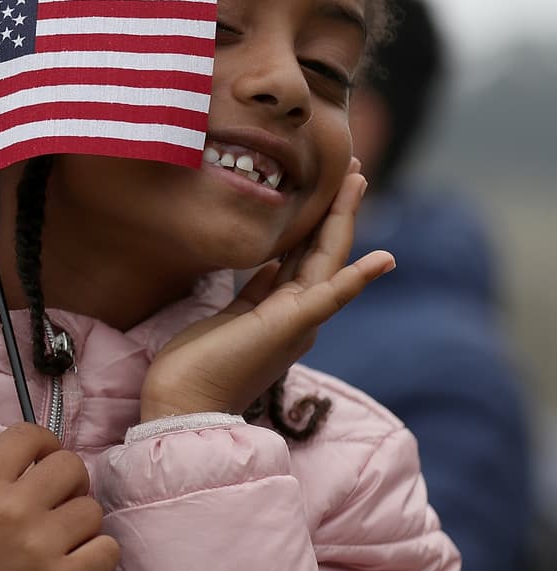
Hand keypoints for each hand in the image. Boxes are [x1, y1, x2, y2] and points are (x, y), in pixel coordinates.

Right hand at [0, 423, 118, 570]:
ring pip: (92, 509)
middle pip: (70, 465)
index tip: (45, 459)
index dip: (45, 443)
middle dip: (70, 482)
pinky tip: (76, 561)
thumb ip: (0, 480)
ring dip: (82, 523)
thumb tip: (47, 463)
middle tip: (58, 501)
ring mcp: (38, 546)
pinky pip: (107, 549)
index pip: (27, 435)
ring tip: (61, 538)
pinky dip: (98, 555)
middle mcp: (10, 510)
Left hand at [139, 159, 394, 421]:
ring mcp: (299, 320)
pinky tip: (383, 259)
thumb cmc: (199, 364)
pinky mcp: (292, 327)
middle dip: (337, 206)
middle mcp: (299, 313)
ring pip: (329, 258)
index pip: (306, 254)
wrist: (186, 403)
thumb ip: (255, 292)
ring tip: (358, 181)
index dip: (318, 218)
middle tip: (352, 168)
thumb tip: (268, 266)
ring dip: (344, 218)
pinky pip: (330, 297)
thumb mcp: (231, 316)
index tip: (326, 185)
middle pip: (324, 248)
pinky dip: (357, 279)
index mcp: (283, 309)